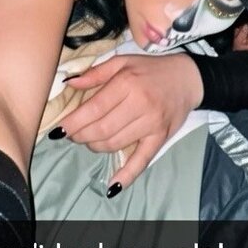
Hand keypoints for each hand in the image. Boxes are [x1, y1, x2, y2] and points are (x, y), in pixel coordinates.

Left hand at [55, 54, 203, 191]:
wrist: (187, 78)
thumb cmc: (150, 69)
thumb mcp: (122, 62)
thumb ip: (96, 73)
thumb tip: (69, 83)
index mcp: (127, 83)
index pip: (95, 109)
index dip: (74, 122)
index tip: (60, 130)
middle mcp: (140, 104)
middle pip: (102, 129)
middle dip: (81, 136)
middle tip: (73, 135)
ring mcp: (151, 124)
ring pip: (115, 144)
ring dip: (96, 147)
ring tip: (88, 141)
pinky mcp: (160, 138)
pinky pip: (142, 160)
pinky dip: (127, 174)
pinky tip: (113, 185)